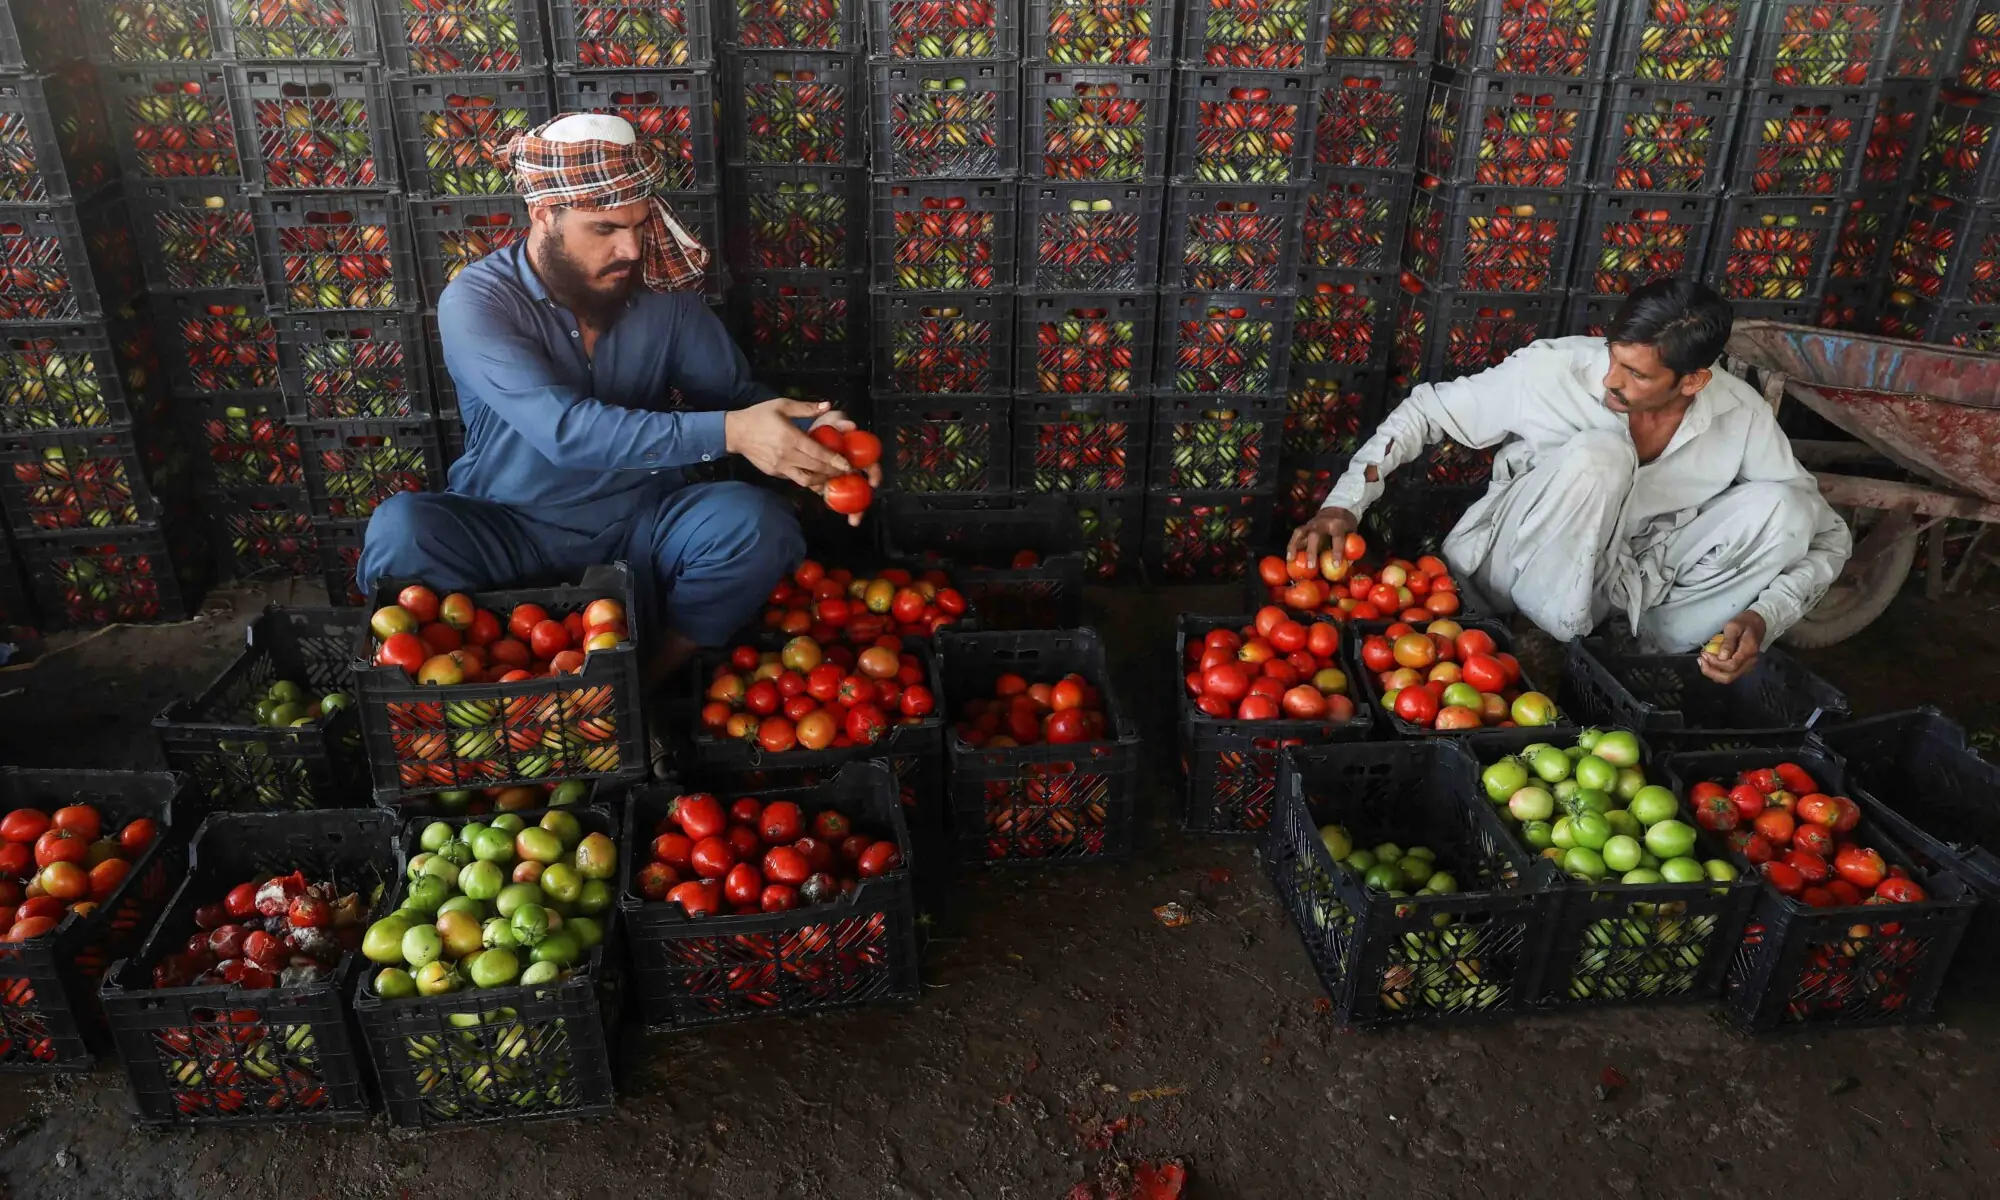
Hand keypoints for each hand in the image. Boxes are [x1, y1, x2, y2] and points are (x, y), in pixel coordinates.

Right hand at [726, 398, 852, 488]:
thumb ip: (806, 407)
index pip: (818, 453)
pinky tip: (816, 476)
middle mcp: (786, 455)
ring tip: (832, 477)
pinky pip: (795, 479)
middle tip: (845, 471)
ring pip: (806, 480)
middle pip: (815, 468)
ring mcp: (780, 467)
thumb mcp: (782, 405)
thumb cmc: (759, 416)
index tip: (847, 464)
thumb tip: (827, 405)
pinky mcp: (774, 473)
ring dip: (821, 480)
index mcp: (790, 437)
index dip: (835, 460)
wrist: (735, 432)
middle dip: (833, 471)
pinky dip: (807, 479)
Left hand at [805, 407, 882, 527]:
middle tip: (860, 513)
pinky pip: (833, 495)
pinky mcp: (827, 482)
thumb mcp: (832, 420)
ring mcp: (840, 476)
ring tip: (853, 520)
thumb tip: (851, 426)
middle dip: (863, 501)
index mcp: (857, 453)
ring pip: (849, 494)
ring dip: (852, 508)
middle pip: (862, 485)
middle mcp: (851, 466)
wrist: (807, 434)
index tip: (873, 482)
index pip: (871, 463)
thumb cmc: (825, 426)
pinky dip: (835, 504)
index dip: (875, 473)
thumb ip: (840, 422)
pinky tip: (835, 511)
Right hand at [1287, 507, 1357, 562]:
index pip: (1337, 538)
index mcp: (1337, 524)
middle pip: (1314, 536)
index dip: (1337, 552)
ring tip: (1291, 559)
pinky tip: (1290, 556)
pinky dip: (1292, 545)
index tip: (1336, 565)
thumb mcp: (1352, 533)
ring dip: (1295, 546)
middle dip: (1312, 551)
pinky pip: (1296, 535)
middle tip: (1311, 566)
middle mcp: (1322, 522)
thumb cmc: (1346, 524)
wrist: (1338, 508)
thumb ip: (1349, 548)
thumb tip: (1345, 566)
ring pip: (1300, 533)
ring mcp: (1312, 523)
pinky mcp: (1305, 525)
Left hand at [1699, 610, 1766, 684]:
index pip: (1731, 666)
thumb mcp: (1734, 626)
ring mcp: (1746, 666)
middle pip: (1728, 677)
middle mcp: (1749, 663)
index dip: (1715, 663)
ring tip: (1702, 661)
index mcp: (1748, 652)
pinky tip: (1709, 662)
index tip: (1705, 653)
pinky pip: (1728, 674)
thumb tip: (1721, 657)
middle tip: (1701, 660)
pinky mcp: (1742, 667)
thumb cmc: (1745, 622)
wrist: (1758, 623)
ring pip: (1727, 678)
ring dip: (1712, 673)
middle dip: (1711, 672)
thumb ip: (1728, 641)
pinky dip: (1716, 671)